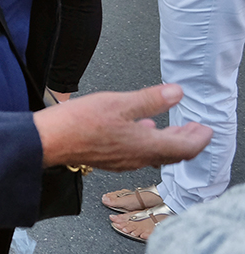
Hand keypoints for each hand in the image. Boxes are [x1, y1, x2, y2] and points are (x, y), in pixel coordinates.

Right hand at [34, 84, 210, 170]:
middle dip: (187, 140)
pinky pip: (140, 153)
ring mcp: (123, 161)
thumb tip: (176, 92)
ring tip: (172, 128)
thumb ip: (150, 99)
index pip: (186, 147)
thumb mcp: (118, 102)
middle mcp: (138, 158)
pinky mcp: (110, 158)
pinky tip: (140, 129)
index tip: (205, 128)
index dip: (199, 137)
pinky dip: (149, 142)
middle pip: (173, 154)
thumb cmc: (79, 124)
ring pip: (156, 154)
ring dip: (169, 141)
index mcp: (146, 146)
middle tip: (195, 129)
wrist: (49, 141)